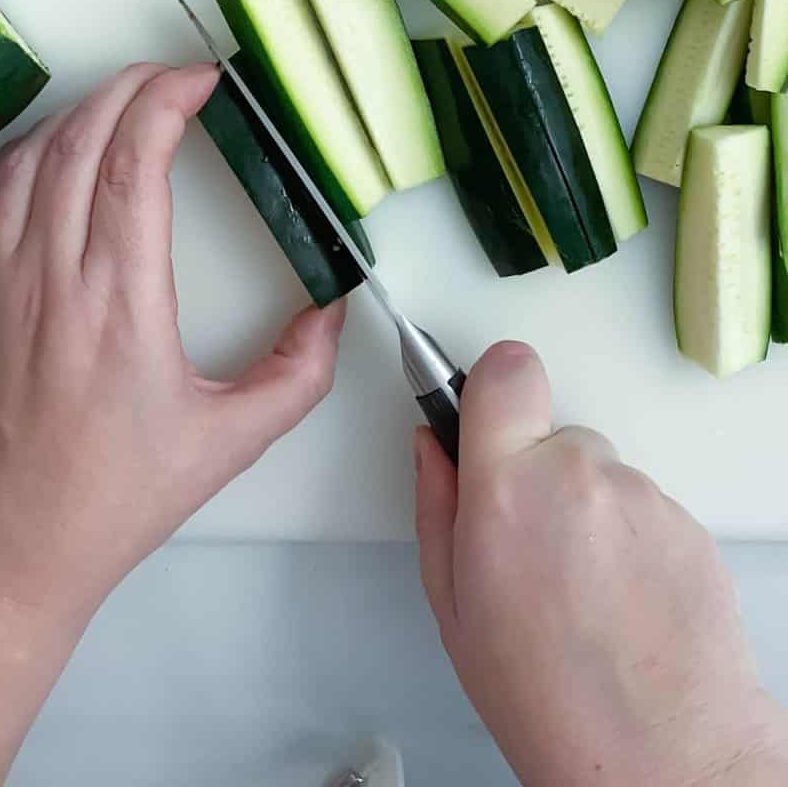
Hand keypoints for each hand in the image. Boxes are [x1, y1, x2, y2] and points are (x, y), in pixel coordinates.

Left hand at [0, 62, 345, 635]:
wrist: (13, 541)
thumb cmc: (115, 495)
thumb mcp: (229, 442)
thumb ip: (297, 374)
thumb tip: (333, 311)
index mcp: (120, 303)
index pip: (134, 164)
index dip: (166, 102)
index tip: (203, 82)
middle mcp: (55, 277)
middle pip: (82, 140)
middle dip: (130, 86)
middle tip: (174, 76)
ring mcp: (5, 280)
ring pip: (33, 157)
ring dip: (82, 111)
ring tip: (126, 98)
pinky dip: (24, 150)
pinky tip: (55, 145)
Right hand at [415, 342, 787, 786]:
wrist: (659, 755)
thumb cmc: (549, 698)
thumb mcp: (453, 607)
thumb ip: (436, 506)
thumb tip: (431, 448)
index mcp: (506, 491)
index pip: (505, 370)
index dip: (494, 384)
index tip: (486, 406)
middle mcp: (578, 477)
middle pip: (552, 435)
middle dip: (538, 475)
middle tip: (532, 550)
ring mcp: (642, 497)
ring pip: (601, 475)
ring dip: (588, 514)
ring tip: (582, 592)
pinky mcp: (688, 523)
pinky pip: (644, 509)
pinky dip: (631, 542)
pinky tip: (621, 602)